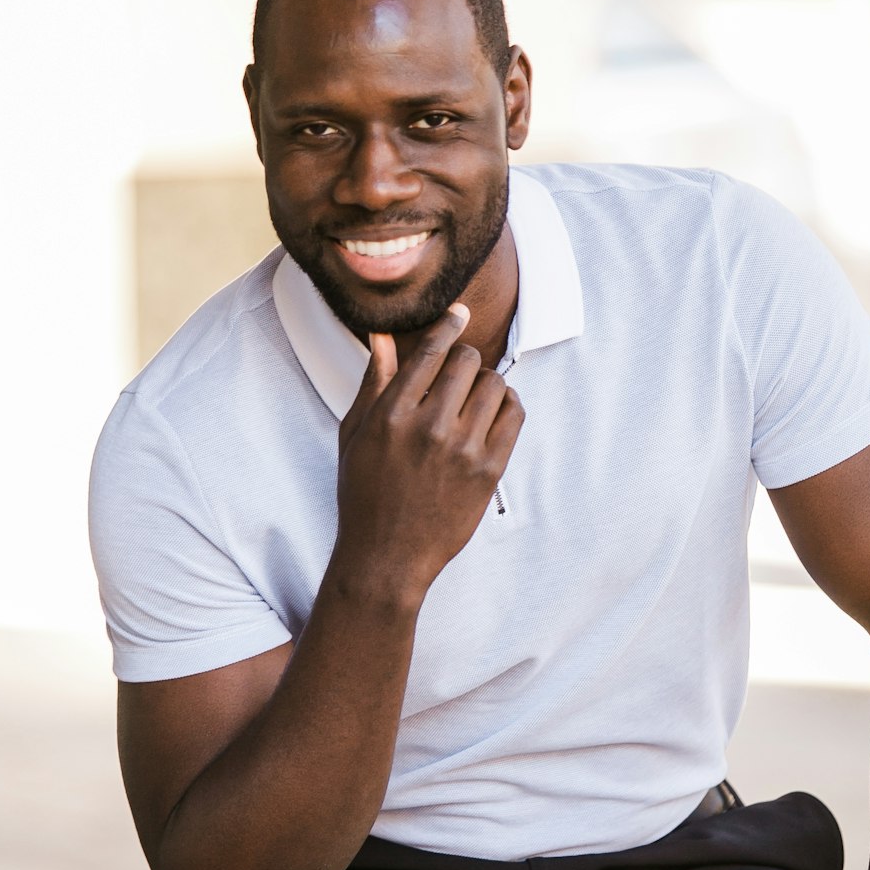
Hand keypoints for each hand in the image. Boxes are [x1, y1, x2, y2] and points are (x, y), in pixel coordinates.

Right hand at [335, 303, 524, 595]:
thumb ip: (372, 383)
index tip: (459, 313)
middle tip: (459, 371)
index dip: (448, 326)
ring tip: (474, 397)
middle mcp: (429, 428)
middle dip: (464, 358)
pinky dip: (508, 406)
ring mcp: (462, 450)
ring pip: (494, 385)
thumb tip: (380, 336)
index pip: (429, 352)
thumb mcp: (354, 435)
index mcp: (391, 415)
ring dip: (486, 383)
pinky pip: (514, 417)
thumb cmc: (364, 494)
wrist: (387, 556)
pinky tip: (494, 412)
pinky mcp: (489, 472)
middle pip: (466, 361)